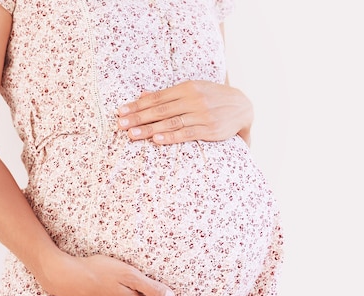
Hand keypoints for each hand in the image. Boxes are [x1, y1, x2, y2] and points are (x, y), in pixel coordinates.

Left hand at [117, 80, 252, 145]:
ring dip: (149, 129)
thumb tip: (143, 95)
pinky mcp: (209, 129)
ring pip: (170, 122)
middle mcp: (193, 99)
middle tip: (121, 125)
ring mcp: (201, 114)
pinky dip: (171, 137)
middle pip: (160, 110)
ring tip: (132, 135)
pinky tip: (157, 140)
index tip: (121, 111)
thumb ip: (168, 94)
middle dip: (138, 118)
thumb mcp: (193, 90)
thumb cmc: (213, 98)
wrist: (243, 106)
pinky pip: (187, 133)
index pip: (157, 97)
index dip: (138, 105)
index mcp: (187, 88)